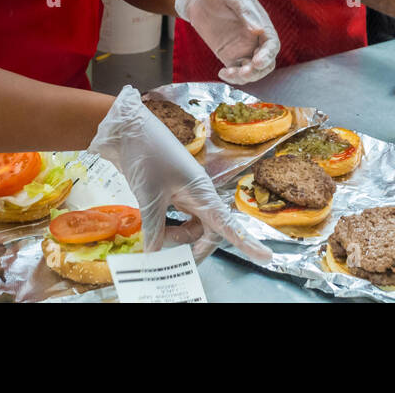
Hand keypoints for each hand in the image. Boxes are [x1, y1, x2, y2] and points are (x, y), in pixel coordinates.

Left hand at [88, 86, 272, 264]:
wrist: (127, 127)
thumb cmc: (146, 154)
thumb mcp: (150, 195)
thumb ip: (154, 228)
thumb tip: (155, 256)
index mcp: (202, 193)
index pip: (228, 225)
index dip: (247, 242)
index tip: (266, 257)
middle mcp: (197, 194)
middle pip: (207, 231)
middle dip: (193, 250)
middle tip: (173, 266)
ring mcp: (183, 193)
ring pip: (190, 226)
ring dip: (175, 238)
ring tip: (154, 245)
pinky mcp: (168, 191)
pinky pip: (175, 218)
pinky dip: (165, 229)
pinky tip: (150, 234)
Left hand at [174, 0, 279, 83]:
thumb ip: (246, 11)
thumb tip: (257, 29)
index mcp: (261, 23)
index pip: (272, 45)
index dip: (268, 55)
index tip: (258, 61)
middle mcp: (255, 39)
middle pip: (266, 63)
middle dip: (258, 71)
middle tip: (243, 72)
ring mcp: (242, 48)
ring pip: (252, 71)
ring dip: (245, 77)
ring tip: (229, 73)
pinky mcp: (228, 55)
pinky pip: (236, 72)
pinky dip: (232, 77)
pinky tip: (223, 73)